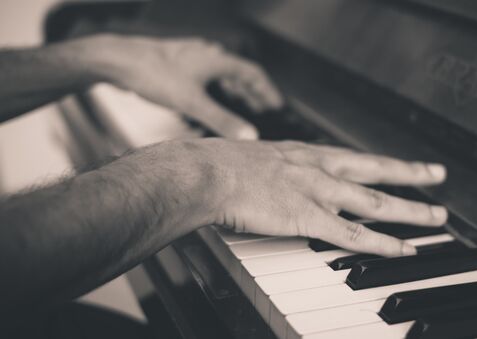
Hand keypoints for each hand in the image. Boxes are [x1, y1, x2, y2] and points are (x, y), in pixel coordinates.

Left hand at [89, 34, 282, 138]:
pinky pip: (205, 76)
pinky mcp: (176, 64)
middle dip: (251, 93)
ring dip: (233, 90)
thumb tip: (250, 136)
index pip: (253, 74)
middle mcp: (207, 55)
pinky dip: (214, 89)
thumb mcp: (191, 102)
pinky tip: (206, 99)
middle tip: (260, 109)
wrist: (116, 60)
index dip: (267, 91)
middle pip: (238, 73)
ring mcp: (191, 58)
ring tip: (239, 105)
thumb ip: (222, 121)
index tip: (276, 106)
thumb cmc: (151, 74)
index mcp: (217, 60)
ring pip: (220, 74)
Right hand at [150, 138, 447, 256]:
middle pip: (376, 171)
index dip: (383, 162)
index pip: (355, 157)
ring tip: (437, 216)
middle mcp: (319, 168)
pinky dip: (382, 244)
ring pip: (375, 203)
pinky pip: (353, 235)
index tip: (404, 164)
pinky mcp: (308, 218)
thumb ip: (276, 168)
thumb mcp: (257, 158)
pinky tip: (403, 249)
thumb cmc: (221, 166)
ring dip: (409, 210)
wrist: (206, 172)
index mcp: (306, 153)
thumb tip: (278, 176)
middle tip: (438, 175)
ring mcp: (317, 192)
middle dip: (411, 174)